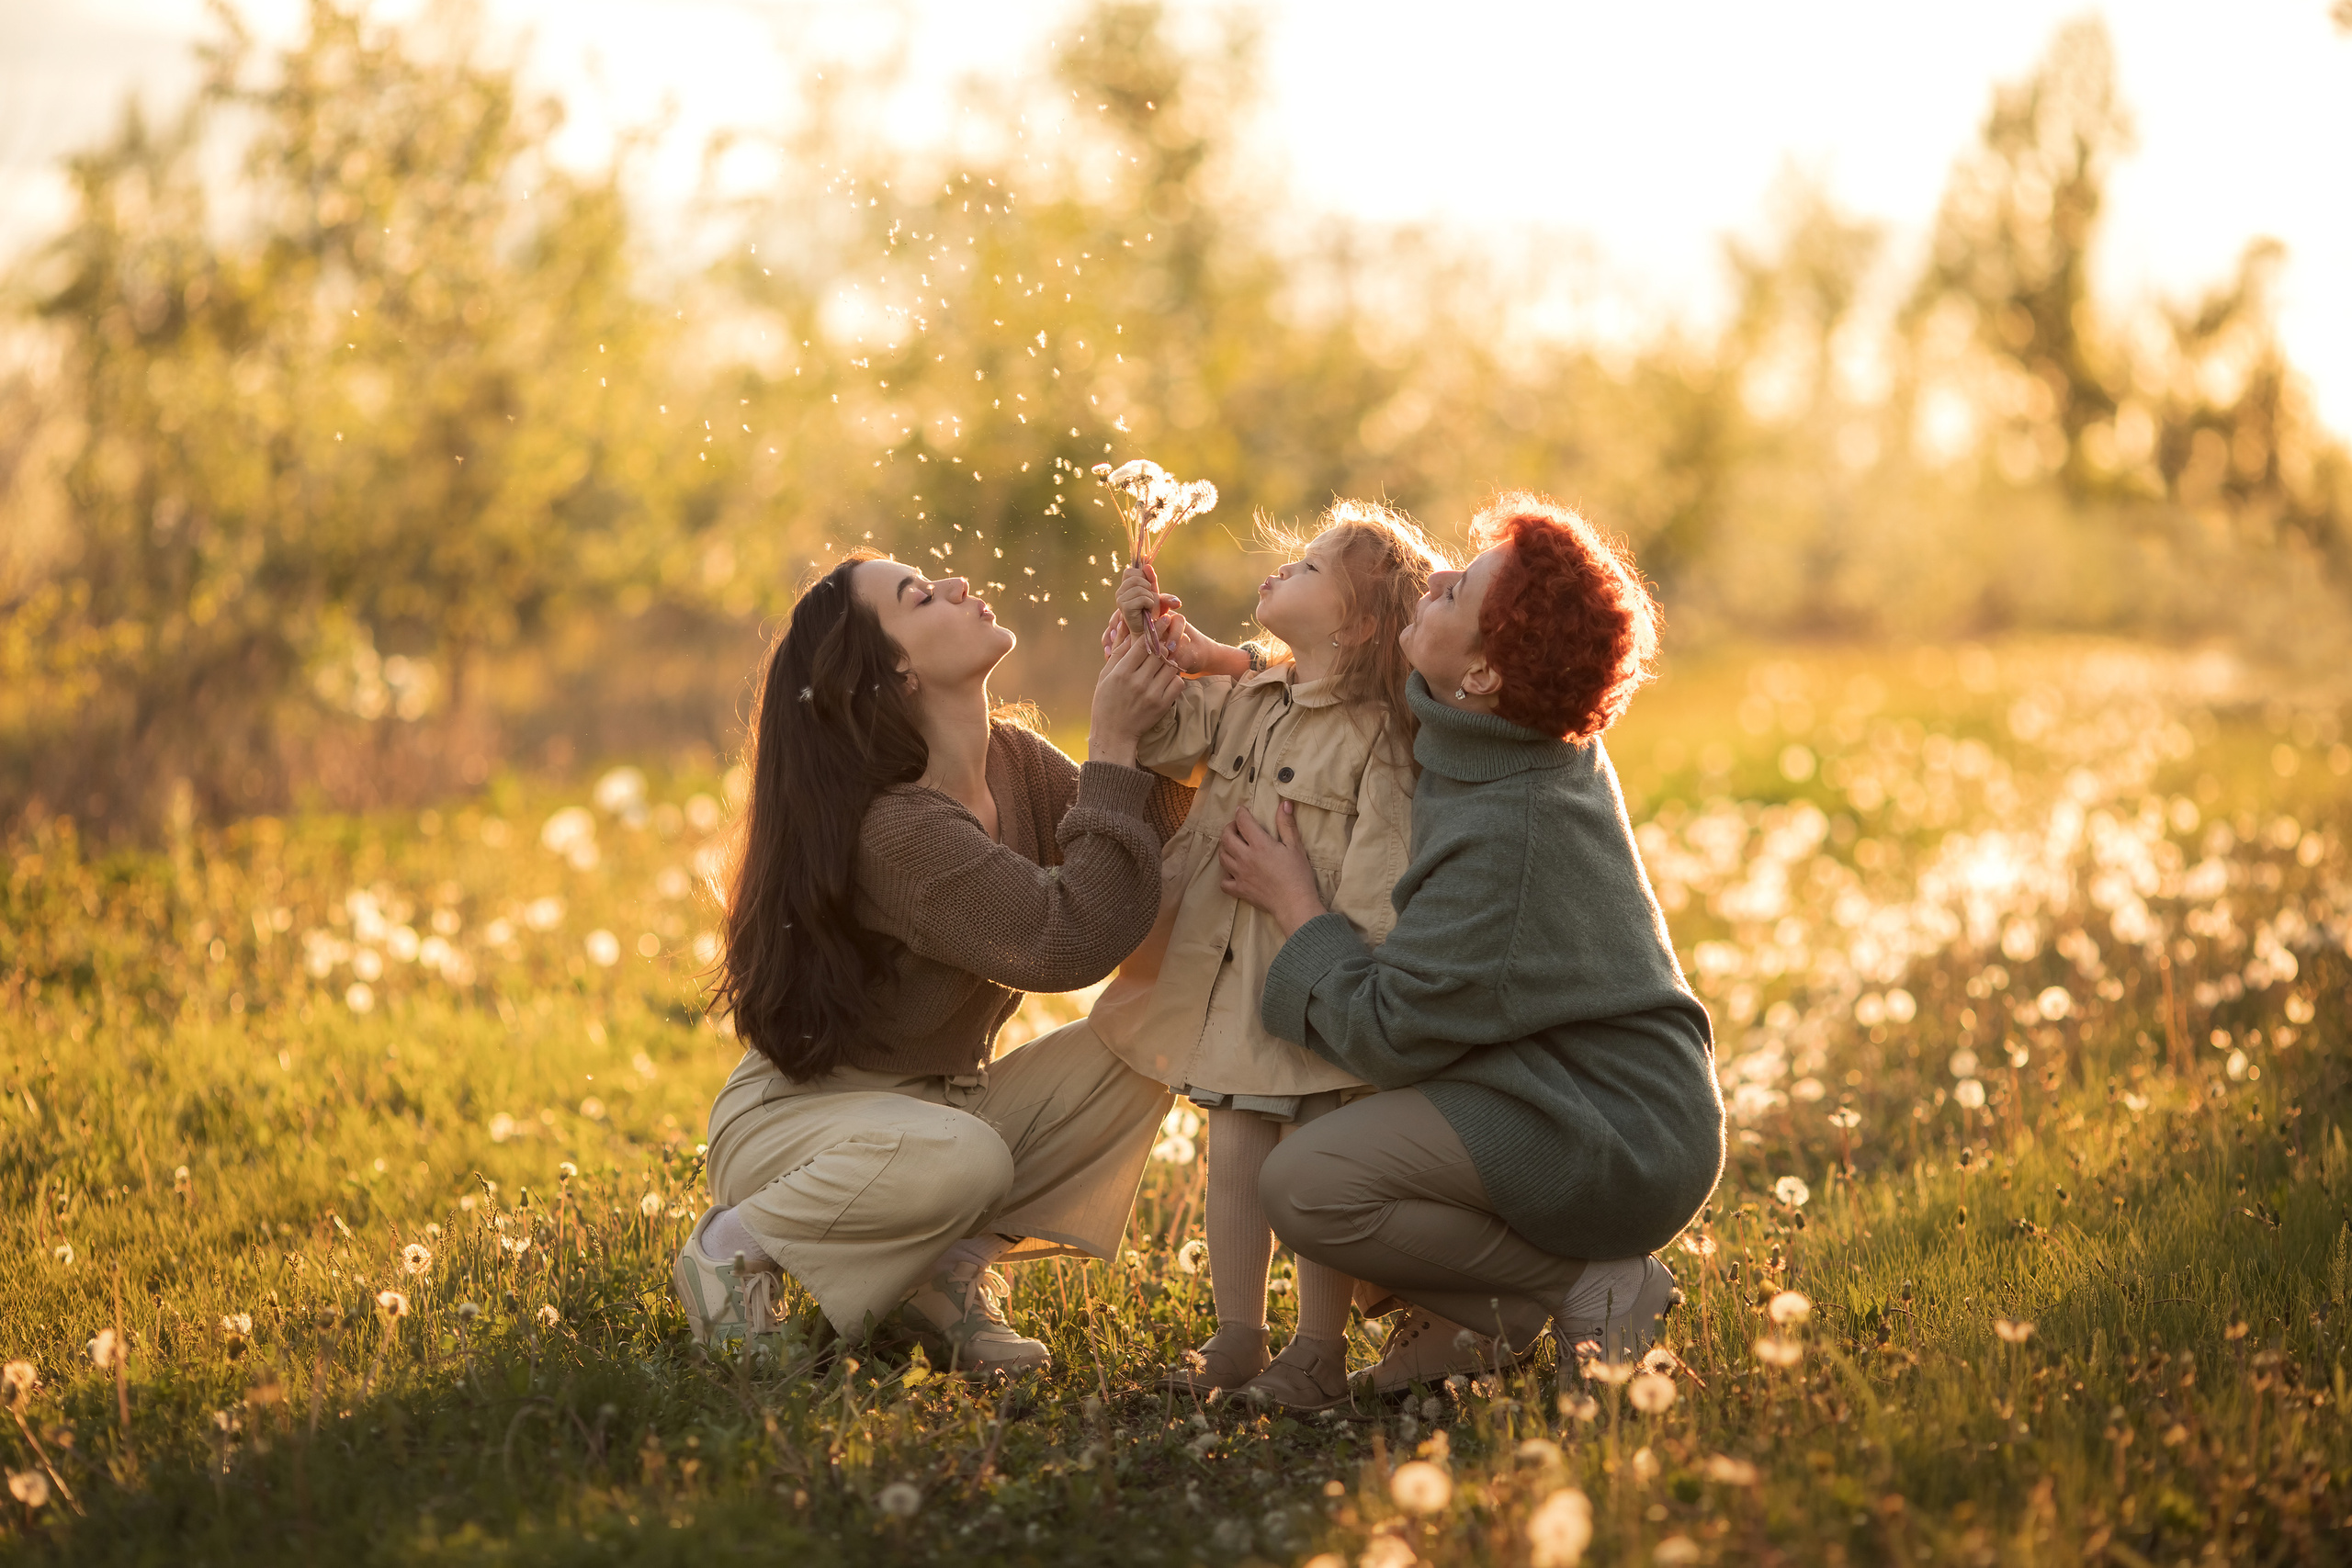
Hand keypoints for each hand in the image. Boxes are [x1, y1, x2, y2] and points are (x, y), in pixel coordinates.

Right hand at [1087, 632, 1183, 766]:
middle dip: (1167, 640)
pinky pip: (1177, 683)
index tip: (1164, 619)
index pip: (1143, 645)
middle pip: (1160, 653)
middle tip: (1173, 631)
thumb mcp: (1105, 676)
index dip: (1155, 629)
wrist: (1114, 734)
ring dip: (1173, 658)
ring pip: (1172, 666)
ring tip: (1171, 654)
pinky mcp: (1162, 705)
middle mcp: (1138, 682)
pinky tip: (1169, 675)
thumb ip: (1118, 653)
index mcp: (1121, 673)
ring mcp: (1152, 694)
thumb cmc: (1105, 702)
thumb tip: (1128, 631)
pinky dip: (1176, 676)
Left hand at [1218, 802, 1326, 935]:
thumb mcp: (1295, 846)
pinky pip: (1224, 882)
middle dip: (1228, 828)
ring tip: (1233, 846)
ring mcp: (1240, 875)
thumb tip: (1284, 803)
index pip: (1243, 822)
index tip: (1241, 810)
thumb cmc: (1298, 875)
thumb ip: (1287, 824)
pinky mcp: (1240, 890)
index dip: (1240, 813)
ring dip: (1225, 848)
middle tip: (1236, 827)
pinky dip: (1226, 875)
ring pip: (1222, 857)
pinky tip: (1233, 871)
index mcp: (1259, 844)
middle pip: (1226, 837)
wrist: (1295, 903)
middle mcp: (1245, 857)